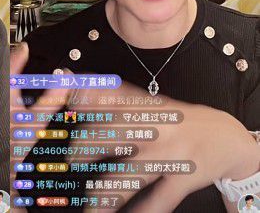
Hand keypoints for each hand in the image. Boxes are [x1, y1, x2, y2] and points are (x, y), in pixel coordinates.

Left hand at [11, 43, 259, 211]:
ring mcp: (168, 156)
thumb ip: (114, 96)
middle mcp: (154, 130)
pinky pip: (159, 201)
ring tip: (89, 200)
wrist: (222, 136)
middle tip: (68, 159)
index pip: (108, 103)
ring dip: (108, 189)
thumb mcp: (148, 102)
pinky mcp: (182, 180)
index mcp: (145, 108)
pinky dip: (142, 211)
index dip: (85, 103)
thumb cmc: (176, 119)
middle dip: (86, 149)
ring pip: (132, 174)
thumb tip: (79, 86)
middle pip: (114, 138)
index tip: (63, 107)